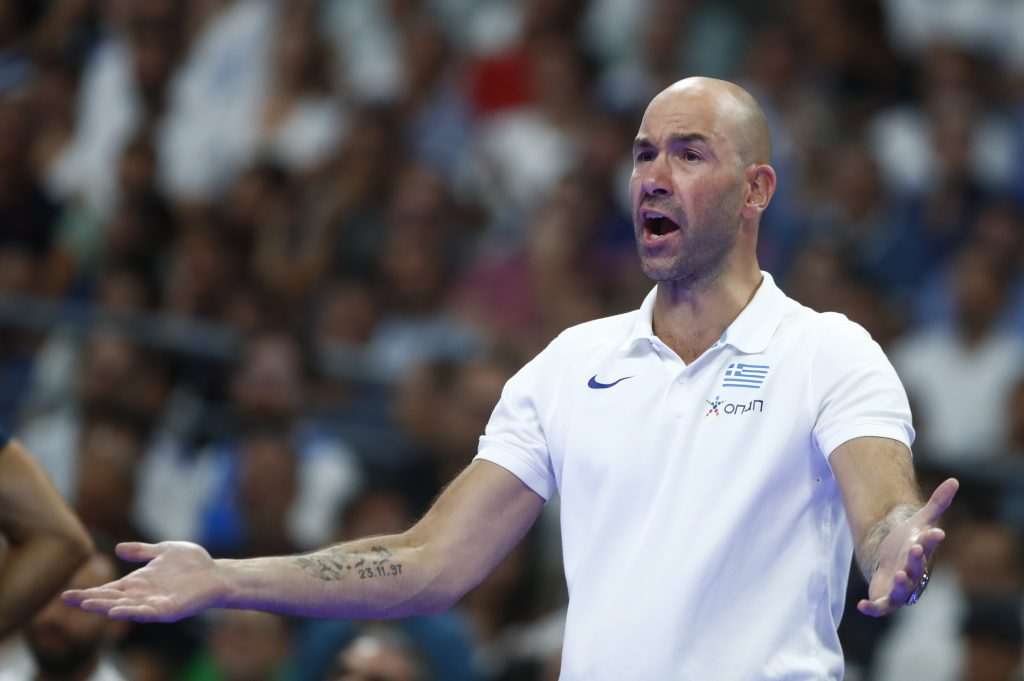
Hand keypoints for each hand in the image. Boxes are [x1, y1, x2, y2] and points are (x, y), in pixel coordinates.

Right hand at [62, 541, 225, 621]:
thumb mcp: (164, 550)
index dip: (88, 593)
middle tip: (70, 600)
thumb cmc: (192, 563)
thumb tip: (118, 548)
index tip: (66, 595)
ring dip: (107, 607)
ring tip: (89, 605)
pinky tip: (120, 611)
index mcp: (137, 583)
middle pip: (111, 600)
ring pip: (125, 608)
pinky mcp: (168, 610)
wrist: (216, 573)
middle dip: (91, 601)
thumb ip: (142, 551)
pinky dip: (133, 612)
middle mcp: (142, 596)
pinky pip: (147, 613)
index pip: (108, 590)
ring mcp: (154, 604)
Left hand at [857, 478, 958, 616]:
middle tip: (914, 547)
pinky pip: (879, 607)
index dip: (931, 539)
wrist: (891, 562)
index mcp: (921, 553)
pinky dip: (872, 608)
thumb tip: (955, 480)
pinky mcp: (883, 598)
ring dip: (902, 583)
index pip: (929, 544)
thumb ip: (937, 503)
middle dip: (916, 559)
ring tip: (900, 574)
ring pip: (903, 590)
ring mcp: (899, 588)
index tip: (936, 531)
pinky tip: (861, 605)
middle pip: (917, 567)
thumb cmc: (907, 542)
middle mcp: (913, 572)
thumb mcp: (919, 521)